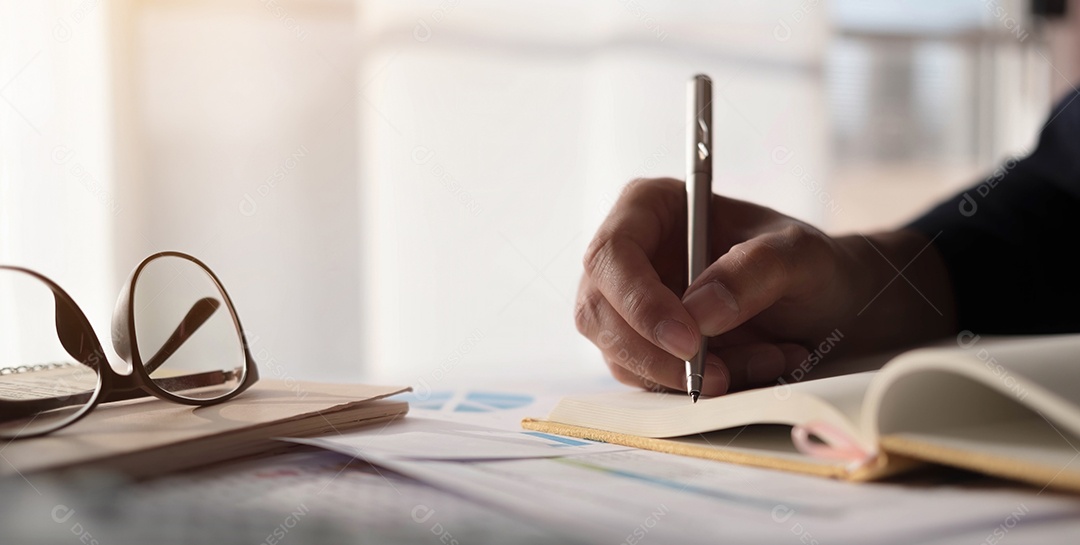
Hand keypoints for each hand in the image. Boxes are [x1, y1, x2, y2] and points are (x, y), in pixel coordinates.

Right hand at [575, 178, 953, 395]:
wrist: (828, 304)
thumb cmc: (809, 263)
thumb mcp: (800, 254)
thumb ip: (755, 270)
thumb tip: (699, 312)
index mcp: (650, 208)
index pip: (612, 255)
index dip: (639, 301)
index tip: (689, 341)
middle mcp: (628, 256)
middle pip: (599, 313)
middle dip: (657, 355)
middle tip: (720, 378)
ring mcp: (628, 305)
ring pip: (620, 355)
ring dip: (688, 376)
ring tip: (768, 359)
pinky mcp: (642, 347)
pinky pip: (650, 380)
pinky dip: (701, 387)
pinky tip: (759, 366)